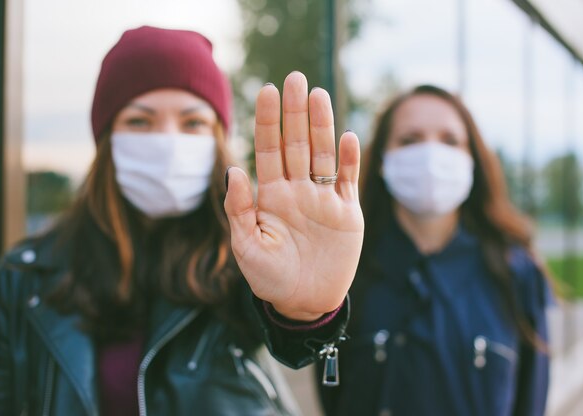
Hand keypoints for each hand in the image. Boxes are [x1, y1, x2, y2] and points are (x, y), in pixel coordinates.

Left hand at [224, 71, 363, 320]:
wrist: (303, 303)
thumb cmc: (269, 278)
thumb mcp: (246, 247)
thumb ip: (238, 209)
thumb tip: (233, 170)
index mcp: (271, 195)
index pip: (268, 149)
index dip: (267, 121)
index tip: (267, 90)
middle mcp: (297, 190)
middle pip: (297, 143)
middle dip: (295, 112)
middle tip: (295, 78)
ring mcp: (323, 199)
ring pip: (323, 154)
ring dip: (322, 126)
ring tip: (318, 95)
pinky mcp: (347, 213)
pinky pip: (348, 180)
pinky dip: (349, 160)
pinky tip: (347, 136)